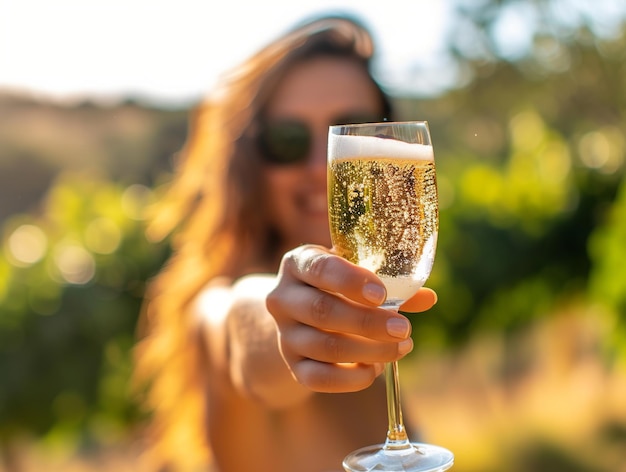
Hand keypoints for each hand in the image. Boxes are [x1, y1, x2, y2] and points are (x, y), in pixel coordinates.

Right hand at [266, 244, 436, 392]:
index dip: (350, 281)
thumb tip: (428, 298)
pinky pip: (318, 379)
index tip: (382, 295)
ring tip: (401, 347)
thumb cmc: (336, 287)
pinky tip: (376, 370)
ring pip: (324, 347)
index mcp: (298, 264)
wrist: (300, 317)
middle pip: (322, 311)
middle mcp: (283, 298)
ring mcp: (284, 334)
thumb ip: (390, 283)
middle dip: (367, 323)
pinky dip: (351, 379)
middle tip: (404, 329)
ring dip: (368, 351)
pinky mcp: (292, 365)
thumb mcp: (355, 275)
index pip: (319, 269)